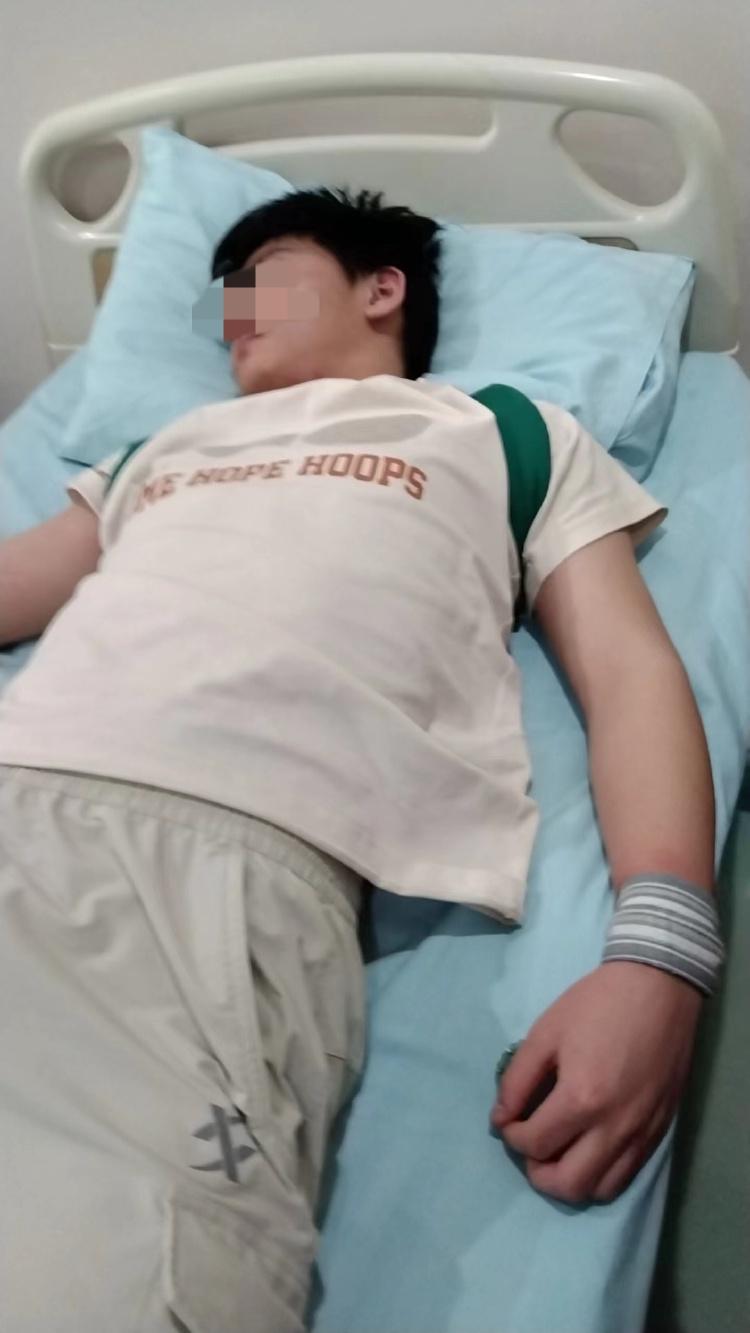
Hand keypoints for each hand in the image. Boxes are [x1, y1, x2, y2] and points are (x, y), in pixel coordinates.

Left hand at [489, 961, 702, 1203]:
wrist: (658, 988)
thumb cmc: (597, 1004)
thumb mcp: (545, 1033)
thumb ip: (517, 1080)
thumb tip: (501, 1117)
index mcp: (582, 1099)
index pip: (535, 1144)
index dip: (511, 1136)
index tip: (507, 1120)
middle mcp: (614, 1128)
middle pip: (568, 1185)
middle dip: (537, 1172)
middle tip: (529, 1146)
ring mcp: (642, 1134)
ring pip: (600, 1190)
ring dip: (570, 1180)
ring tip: (557, 1152)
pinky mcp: (660, 1131)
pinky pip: (627, 1174)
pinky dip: (601, 1174)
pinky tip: (588, 1149)